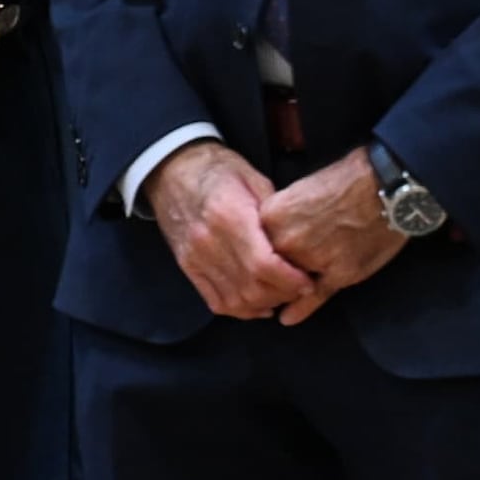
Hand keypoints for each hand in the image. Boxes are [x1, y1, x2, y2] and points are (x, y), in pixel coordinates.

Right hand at [142, 139, 314, 321]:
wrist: (171, 170)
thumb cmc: (217, 169)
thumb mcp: (252, 177)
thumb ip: (275, 211)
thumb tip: (297, 241)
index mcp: (229, 215)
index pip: (263, 264)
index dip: (290, 280)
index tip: (307, 280)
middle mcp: (209, 241)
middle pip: (251, 287)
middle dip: (282, 295)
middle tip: (300, 289)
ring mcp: (195, 258)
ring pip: (235, 300)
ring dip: (263, 305)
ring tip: (282, 295)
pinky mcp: (187, 267)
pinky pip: (216, 301)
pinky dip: (240, 310)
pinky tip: (258, 304)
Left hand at [250, 152, 414, 319]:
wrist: (383, 185)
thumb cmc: (344, 180)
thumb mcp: (298, 191)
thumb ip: (278, 218)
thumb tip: (259, 239)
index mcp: (272, 216)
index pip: (251, 246)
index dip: (255, 255)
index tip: (258, 259)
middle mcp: (287, 240)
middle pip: (264, 270)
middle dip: (266, 278)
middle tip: (270, 280)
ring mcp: (312, 259)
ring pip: (287, 286)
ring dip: (285, 290)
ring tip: (284, 291)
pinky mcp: (338, 275)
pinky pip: (312, 298)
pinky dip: (299, 310)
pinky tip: (288, 317)